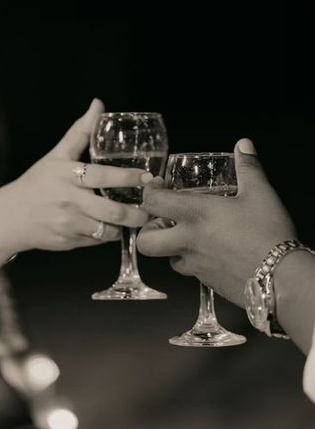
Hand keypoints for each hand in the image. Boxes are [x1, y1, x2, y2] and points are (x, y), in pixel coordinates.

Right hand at [0, 99, 149, 253]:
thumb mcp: (56, 156)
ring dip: (125, 227)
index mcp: (68, 176)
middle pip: (112, 211)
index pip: (103, 176)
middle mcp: (69, 201)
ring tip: (137, 219)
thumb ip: (79, 132)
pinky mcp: (69, 242)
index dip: (128, 178)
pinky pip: (96, 241)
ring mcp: (69, 224)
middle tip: (152, 209)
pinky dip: (108, 235)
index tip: (147, 177)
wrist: (7, 218)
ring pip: (108, 230)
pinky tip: (113, 228)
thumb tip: (98, 104)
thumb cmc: (36, 183)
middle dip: (137, 213)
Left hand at [137, 139, 296, 306]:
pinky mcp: (207, 283)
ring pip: (167, 259)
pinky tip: (210, 252)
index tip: (159, 187)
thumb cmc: (268, 233)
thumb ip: (248, 167)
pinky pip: (189, 272)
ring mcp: (195, 265)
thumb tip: (243, 145)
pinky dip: (192, 261)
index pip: (153, 203)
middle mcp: (188, 241)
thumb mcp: (260, 193)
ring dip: (171, 247)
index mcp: (196, 215)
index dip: (149, 192)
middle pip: (145, 242)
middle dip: (147, 230)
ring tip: (188, 235)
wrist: (282, 278)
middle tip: (162, 220)